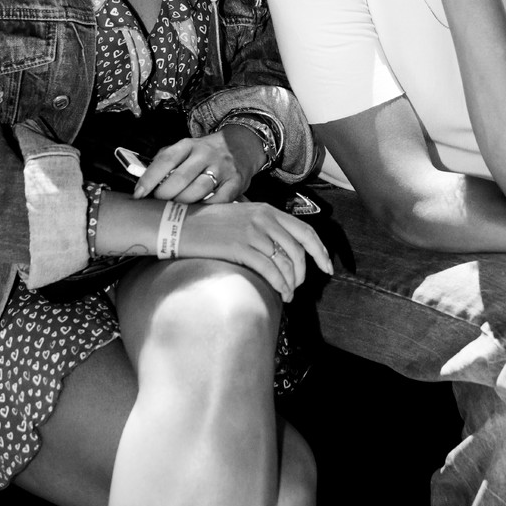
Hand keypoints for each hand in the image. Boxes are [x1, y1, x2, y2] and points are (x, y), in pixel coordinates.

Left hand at [133, 127, 264, 203]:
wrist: (241, 147)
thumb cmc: (205, 153)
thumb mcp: (186, 148)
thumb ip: (166, 161)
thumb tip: (144, 181)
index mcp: (188, 144)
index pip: (165, 160)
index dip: (149, 178)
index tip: (139, 194)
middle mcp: (205, 154)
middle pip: (180, 178)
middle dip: (165, 194)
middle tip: (158, 204)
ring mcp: (222, 168)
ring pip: (198, 190)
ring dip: (183, 203)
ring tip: (175, 209)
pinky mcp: (235, 182)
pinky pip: (218, 200)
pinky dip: (205, 207)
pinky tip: (197, 210)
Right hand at [180, 200, 332, 303]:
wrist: (178, 224)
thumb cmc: (207, 224)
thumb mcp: (241, 216)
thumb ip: (262, 226)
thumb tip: (281, 249)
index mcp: (267, 210)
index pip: (305, 231)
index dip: (320, 251)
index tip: (327, 267)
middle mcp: (264, 219)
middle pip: (299, 250)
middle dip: (303, 273)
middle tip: (298, 286)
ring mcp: (253, 232)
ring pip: (286, 262)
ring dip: (291, 283)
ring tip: (288, 294)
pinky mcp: (241, 247)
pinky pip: (270, 270)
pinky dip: (280, 285)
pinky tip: (281, 294)